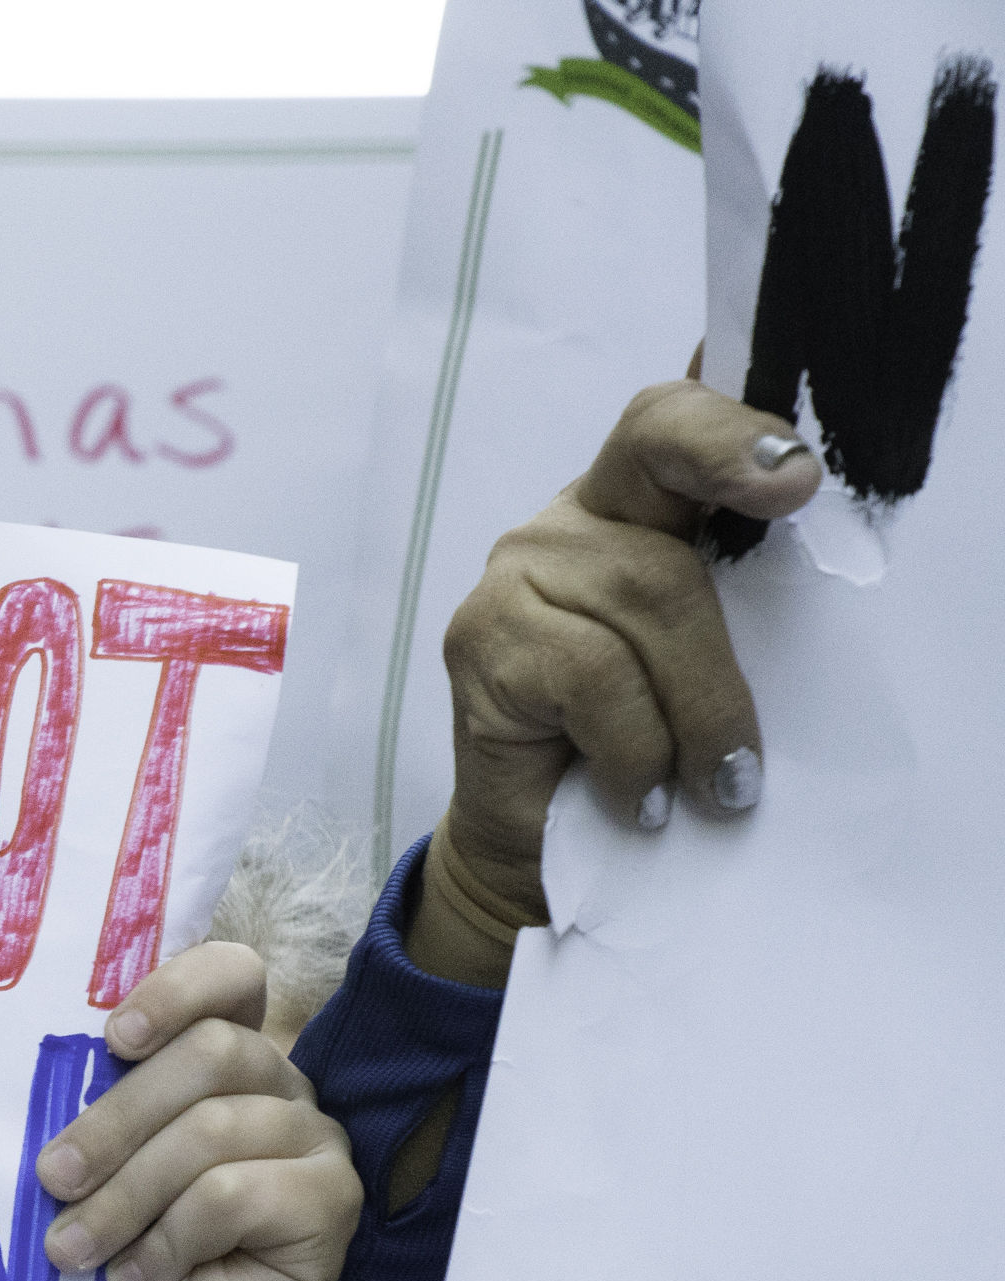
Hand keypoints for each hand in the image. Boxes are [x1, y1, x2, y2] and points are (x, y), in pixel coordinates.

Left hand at [15, 941, 359, 1280]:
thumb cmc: (124, 1257)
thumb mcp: (103, 1170)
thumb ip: (96, 1109)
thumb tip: (22, 1071)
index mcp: (236, 1059)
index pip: (234, 978)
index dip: (177, 990)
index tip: (111, 1037)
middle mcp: (289, 1090)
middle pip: (212, 1056)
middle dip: (115, 1120)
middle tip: (50, 1179)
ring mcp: (319, 1148)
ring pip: (214, 1134)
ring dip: (125, 1196)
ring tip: (71, 1251)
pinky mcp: (330, 1210)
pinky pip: (234, 1197)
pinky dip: (168, 1240)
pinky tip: (133, 1280)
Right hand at [424, 378, 819, 987]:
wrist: (547, 840)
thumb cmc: (648, 743)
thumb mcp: (711, 655)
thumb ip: (741, 595)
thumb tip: (816, 565)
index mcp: (635, 504)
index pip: (668, 423)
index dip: (726, 433)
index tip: (794, 478)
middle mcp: (567, 525)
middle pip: (664, 544)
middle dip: (722, 654)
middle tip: (747, 759)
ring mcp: (514, 578)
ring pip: (641, 606)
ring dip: (693, 714)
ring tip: (711, 789)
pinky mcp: (480, 641)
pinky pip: (590, 676)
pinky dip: (633, 748)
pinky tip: (639, 795)